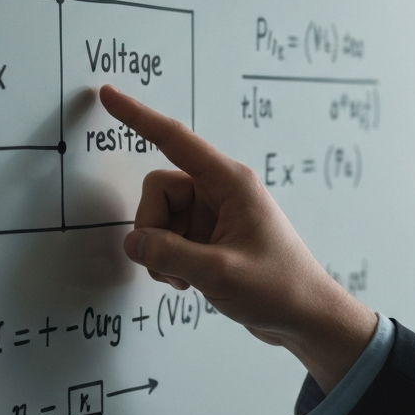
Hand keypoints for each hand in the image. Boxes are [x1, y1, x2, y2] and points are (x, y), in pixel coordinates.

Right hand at [98, 85, 377, 392]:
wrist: (305, 318)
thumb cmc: (280, 288)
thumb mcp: (220, 272)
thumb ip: (169, 253)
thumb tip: (133, 242)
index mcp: (231, 184)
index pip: (175, 140)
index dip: (138, 117)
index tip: (109, 95)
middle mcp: (221, 193)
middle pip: (159, 190)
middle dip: (153, 227)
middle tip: (171, 262)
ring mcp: (214, 217)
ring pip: (160, 218)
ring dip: (161, 250)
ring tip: (186, 277)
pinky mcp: (209, 239)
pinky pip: (169, 238)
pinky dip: (168, 261)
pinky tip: (189, 281)